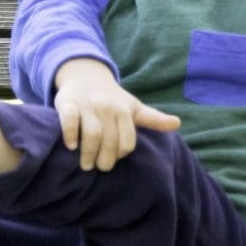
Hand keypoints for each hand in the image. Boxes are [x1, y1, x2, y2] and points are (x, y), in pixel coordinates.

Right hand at [53, 58, 180, 171]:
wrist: (86, 77)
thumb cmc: (113, 99)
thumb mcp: (134, 107)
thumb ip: (153, 118)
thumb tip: (177, 123)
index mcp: (124, 110)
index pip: (126, 141)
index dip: (120, 154)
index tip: (113, 159)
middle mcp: (106, 107)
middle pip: (108, 139)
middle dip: (104, 159)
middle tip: (99, 168)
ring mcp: (87, 105)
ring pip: (91, 133)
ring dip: (88, 152)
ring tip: (86, 165)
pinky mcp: (68, 103)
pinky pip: (69, 120)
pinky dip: (70, 134)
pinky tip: (71, 146)